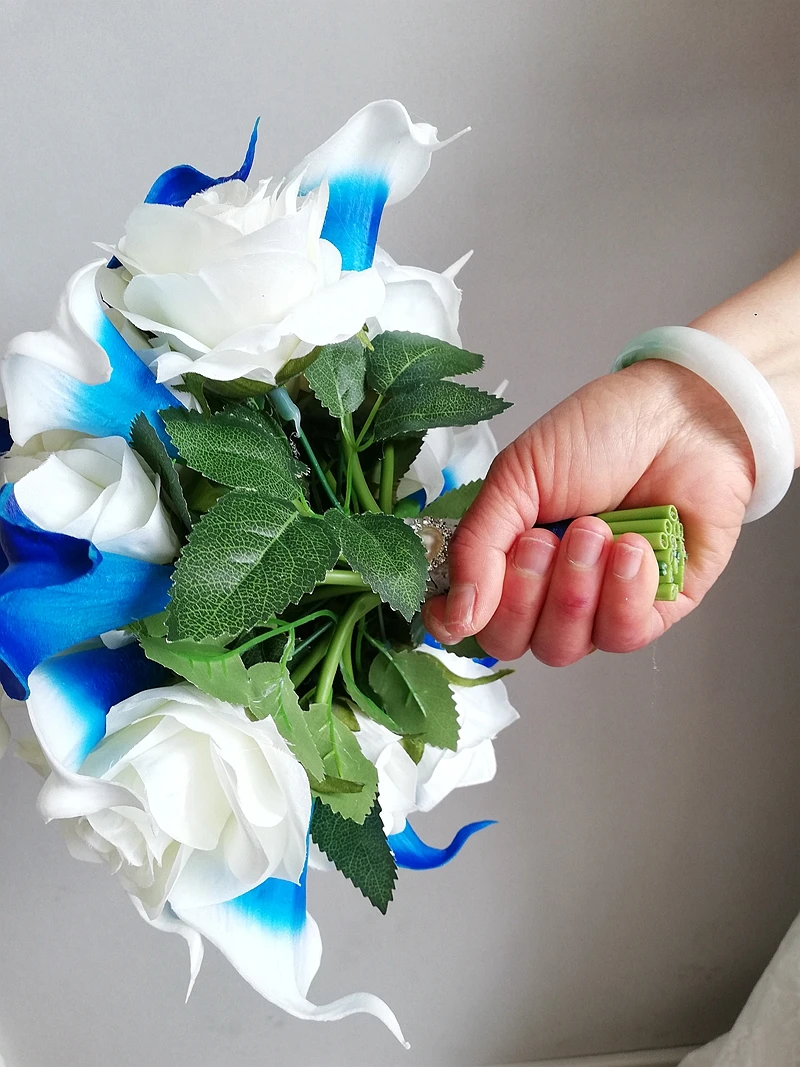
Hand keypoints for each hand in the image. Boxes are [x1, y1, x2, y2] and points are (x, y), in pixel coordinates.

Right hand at [423, 359, 754, 663]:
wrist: (682, 414)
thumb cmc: (600, 432)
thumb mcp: (517, 475)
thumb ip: (476, 545)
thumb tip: (454, 618)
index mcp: (508, 557)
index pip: (469, 620)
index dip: (455, 622)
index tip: (453, 607)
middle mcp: (550, 591)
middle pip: (512, 642)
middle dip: (525, 593)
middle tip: (546, 538)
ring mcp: (602, 605)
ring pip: (564, 647)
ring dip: (575, 590)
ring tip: (597, 530)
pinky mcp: (657, 610)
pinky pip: (624, 637)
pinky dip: (624, 595)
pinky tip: (632, 548)